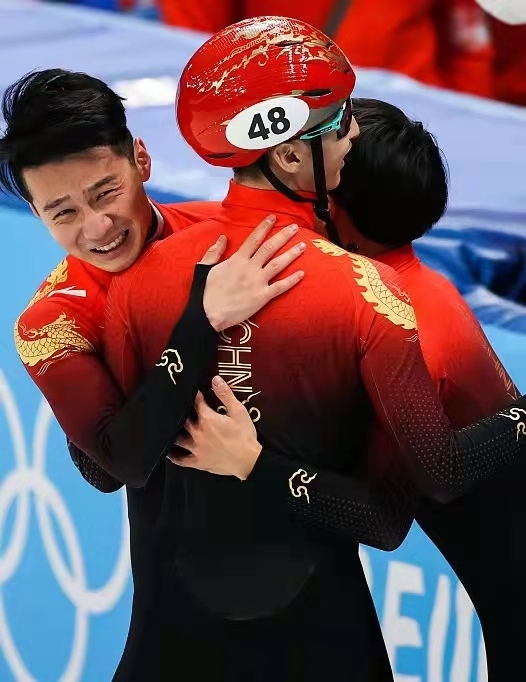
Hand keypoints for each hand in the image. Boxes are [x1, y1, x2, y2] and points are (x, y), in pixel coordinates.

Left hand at [170, 376, 261, 479]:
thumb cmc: (244, 436)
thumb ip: (225, 394)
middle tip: (175, 408)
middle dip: (181, 412)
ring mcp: (196, 448)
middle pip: (183, 419)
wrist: (248, 461)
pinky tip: (169, 453)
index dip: (193, 395)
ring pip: (177, 439)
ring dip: (173, 433)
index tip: (190, 391)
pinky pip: (181, 460)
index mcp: (207, 418)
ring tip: (168, 428)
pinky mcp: (198, 462)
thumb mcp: (238, 411)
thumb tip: (215, 379)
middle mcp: (197, 432)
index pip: (195, 402)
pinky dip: (174, 456)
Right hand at [200, 215, 304, 331]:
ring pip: (278, 264)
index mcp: (236, 260)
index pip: (254, 239)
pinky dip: (292, 280)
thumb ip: (214, 251)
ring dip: (291, 254)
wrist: (208, 314)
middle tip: (295, 227)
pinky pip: (280, 287)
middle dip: (283, 236)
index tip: (273, 217)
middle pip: (270, 248)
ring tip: (303, 245)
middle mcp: (249, 268)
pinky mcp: (262, 297)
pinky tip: (302, 273)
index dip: (264, 227)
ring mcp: (257, 283)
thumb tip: (223, 237)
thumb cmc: (206, 292)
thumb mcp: (204, 268)